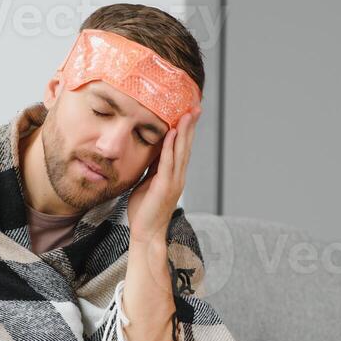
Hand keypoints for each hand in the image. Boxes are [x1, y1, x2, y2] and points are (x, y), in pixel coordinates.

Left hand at [127, 108, 200, 245]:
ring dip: (185, 131)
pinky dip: (170, 146)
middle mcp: (178, 177)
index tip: (189, 113)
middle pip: (186, 146)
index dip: (186, 131)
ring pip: (181, 151)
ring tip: (188, 113)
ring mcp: (173, 181)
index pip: (182, 149)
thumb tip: (150, 153)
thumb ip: (152, 169)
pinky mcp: (165, 187)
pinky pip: (168, 162)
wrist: (147, 234)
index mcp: (174, 176)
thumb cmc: (144, 212)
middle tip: (196, 107)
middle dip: (191, 126)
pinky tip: (172, 133)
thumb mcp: (147, 184)